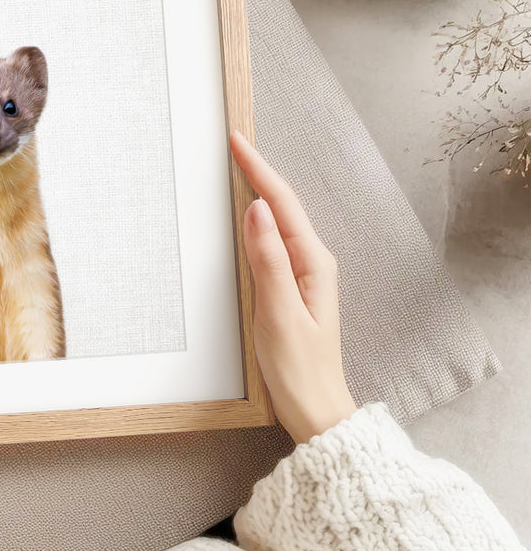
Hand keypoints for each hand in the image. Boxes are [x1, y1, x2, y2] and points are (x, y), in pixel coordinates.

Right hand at [230, 131, 355, 444]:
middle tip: (234, 143)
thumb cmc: (299, 370)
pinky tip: (247, 215)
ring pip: (278, 220)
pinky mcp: (292, 287)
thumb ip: (268, 261)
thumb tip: (258, 211)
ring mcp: (304, 274)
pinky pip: (273, 241)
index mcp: (312, 263)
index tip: (237, 141)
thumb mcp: (279, 313)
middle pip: (283, 204)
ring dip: (259, 191)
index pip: (282, 204)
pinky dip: (257, 219)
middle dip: (258, 171)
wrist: (316, 410)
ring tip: (238, 166)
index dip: (258, 170)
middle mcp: (312, 262)